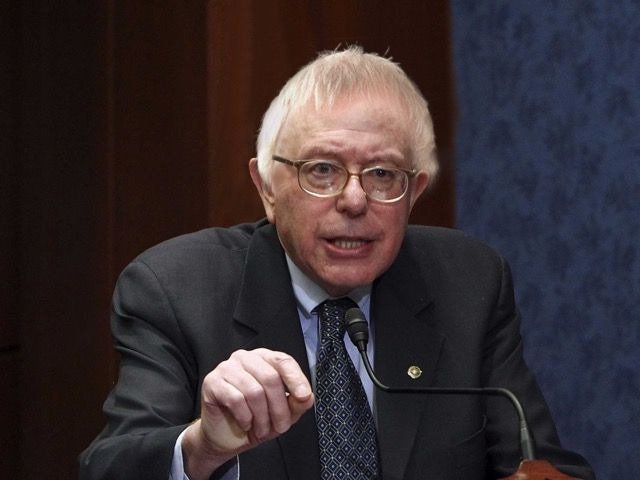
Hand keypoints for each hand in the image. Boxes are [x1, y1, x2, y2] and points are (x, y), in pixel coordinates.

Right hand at [182, 348, 313, 478]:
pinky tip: (245, 424)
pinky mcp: (212, 382)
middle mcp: (245, 358)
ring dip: (262, 417)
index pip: (283, 360)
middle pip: (270, 377)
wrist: (225, 436)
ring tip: (262, 429)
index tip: (303, 396)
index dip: (296, 378)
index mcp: (264, 359)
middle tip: (281, 426)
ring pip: (254, 391)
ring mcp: (226, 368)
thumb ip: (296, 403)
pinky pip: (236, 399)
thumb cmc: (254, 418)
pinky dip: (245, 417)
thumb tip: (307, 397)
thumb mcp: (281, 413)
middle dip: (279, 408)